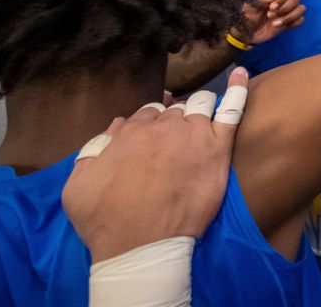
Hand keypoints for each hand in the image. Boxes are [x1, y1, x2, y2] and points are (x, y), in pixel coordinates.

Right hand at [62, 68, 249, 261]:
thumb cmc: (106, 221)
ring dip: (197, 109)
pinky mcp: (217, 148)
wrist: (139, 247)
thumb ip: (93, 151)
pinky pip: (232, 111)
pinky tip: (241, 73)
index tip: (153, 138)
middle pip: (173, 110)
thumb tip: (115, 129)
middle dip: (173, 120)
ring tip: (197, 124)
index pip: (146, 115)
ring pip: (199, 105)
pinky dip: (237, 90)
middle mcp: (163, 127)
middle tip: (174, 142)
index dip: (150, 126)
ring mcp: (193, 135)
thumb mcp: (79, 184)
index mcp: (130, 132)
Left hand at [236, 0, 304, 45]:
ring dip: (290, 16)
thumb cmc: (247, 17)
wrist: (247, 34)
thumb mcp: (250, 7)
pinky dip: (294, 23)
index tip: (271, 7)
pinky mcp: (290, 23)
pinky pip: (301, 20)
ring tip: (275, 23)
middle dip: (285, 8)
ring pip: (302, 9)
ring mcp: (288, 12)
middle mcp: (283, 1)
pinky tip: (282, 27)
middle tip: (270, 15)